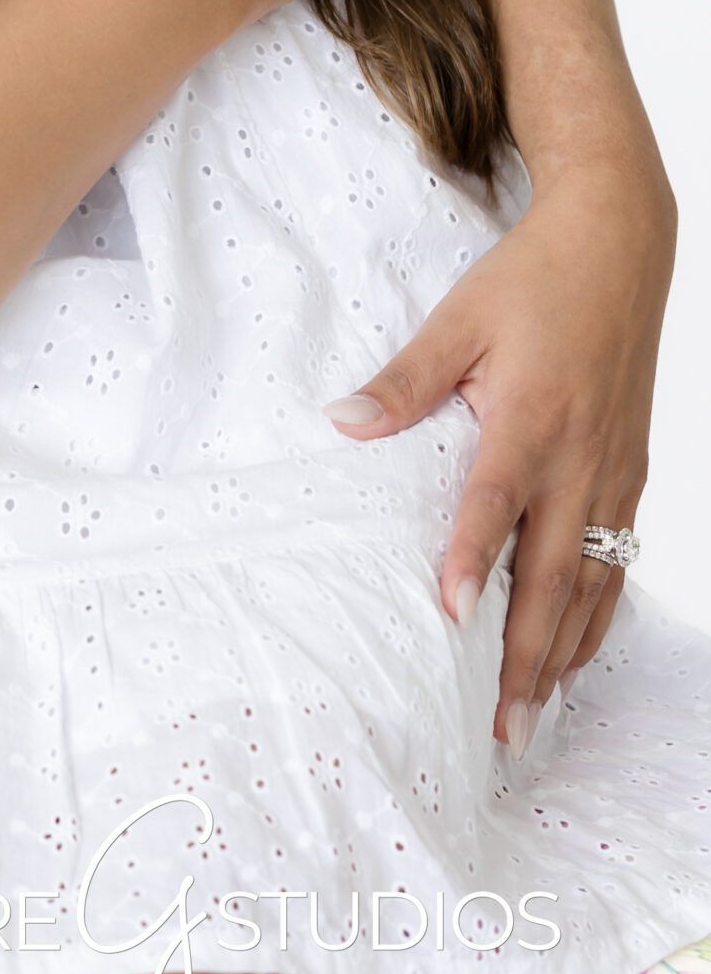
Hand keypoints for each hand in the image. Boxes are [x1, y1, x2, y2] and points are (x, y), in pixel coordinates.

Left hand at [318, 156, 675, 753]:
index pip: (495, 503)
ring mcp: (614, 472)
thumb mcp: (458, 318)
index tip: (450, 618)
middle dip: (526, 656)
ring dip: (564, 654)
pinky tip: (576, 654)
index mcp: (531, 417)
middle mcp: (581, 457)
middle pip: (554, 574)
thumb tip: (342, 422)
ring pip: (593, 583)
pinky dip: (599, 616)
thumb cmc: (532, 279)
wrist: (619, 246)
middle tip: (501, 726)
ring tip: (532, 715)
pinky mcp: (631, 473)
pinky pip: (617, 561)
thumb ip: (404, 381)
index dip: (473, 560)